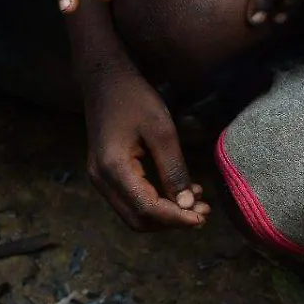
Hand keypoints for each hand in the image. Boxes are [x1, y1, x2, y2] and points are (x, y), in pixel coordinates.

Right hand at [84, 71, 210, 229]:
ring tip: (195, 204)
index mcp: (113, 169)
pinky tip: (178, 193)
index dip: (176, 219)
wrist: (103, 81)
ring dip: (164, 215)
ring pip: (133, 214)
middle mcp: (101, 181)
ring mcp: (100, 179)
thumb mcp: (161, 131)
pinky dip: (154, 204)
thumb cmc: (134, 99)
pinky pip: (130, 200)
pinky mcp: (105, 175)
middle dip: (170, 222)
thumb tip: (188, 205)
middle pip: (137, 219)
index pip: (146, 209)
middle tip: (202, 213)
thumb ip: (174, 169)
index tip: (203, 217)